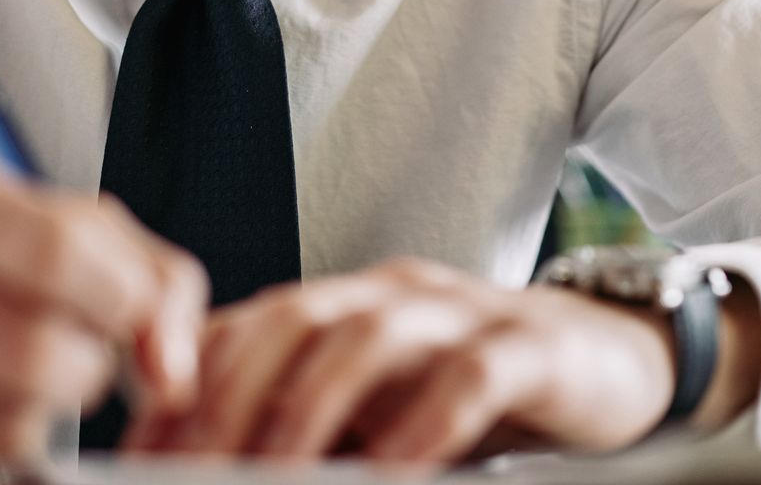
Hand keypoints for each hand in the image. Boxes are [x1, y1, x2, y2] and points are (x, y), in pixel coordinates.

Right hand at [0, 154, 208, 483]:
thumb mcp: (63, 230)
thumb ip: (150, 281)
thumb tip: (170, 375)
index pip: (57, 252)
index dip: (118, 298)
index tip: (122, 310)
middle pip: (34, 356)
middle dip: (86, 368)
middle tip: (75, 356)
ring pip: (2, 429)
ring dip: (41, 420)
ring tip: (18, 384)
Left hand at [126, 257, 676, 466]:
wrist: (621, 359)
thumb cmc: (492, 391)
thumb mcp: (391, 406)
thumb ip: (321, 424)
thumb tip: (221, 466)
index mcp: (353, 303)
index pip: (251, 324)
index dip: (188, 383)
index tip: (139, 454)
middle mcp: (398, 294)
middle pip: (295, 318)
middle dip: (230, 395)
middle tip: (191, 466)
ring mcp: (465, 311)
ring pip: (369, 334)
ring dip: (310, 406)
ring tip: (275, 472)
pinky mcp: (533, 344)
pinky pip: (471, 373)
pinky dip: (425, 421)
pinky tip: (396, 470)